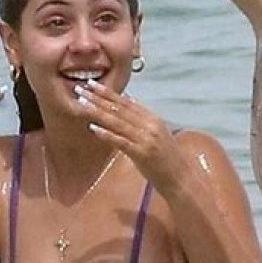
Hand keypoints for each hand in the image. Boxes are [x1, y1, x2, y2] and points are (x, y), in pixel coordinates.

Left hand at [74, 80, 186, 194]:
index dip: (108, 92)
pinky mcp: (142, 153)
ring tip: (82, 103)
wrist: (181, 178)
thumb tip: (129, 102)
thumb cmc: (168, 159)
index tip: (91, 84)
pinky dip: (106, 133)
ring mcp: (146, 139)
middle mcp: (150, 125)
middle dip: (98, 97)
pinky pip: (120, 141)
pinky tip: (93, 128)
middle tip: (80, 88)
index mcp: (153, 119)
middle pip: (119, 108)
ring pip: (117, 121)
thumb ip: (143, 119)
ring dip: (97, 111)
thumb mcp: (158, 134)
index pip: (126, 102)